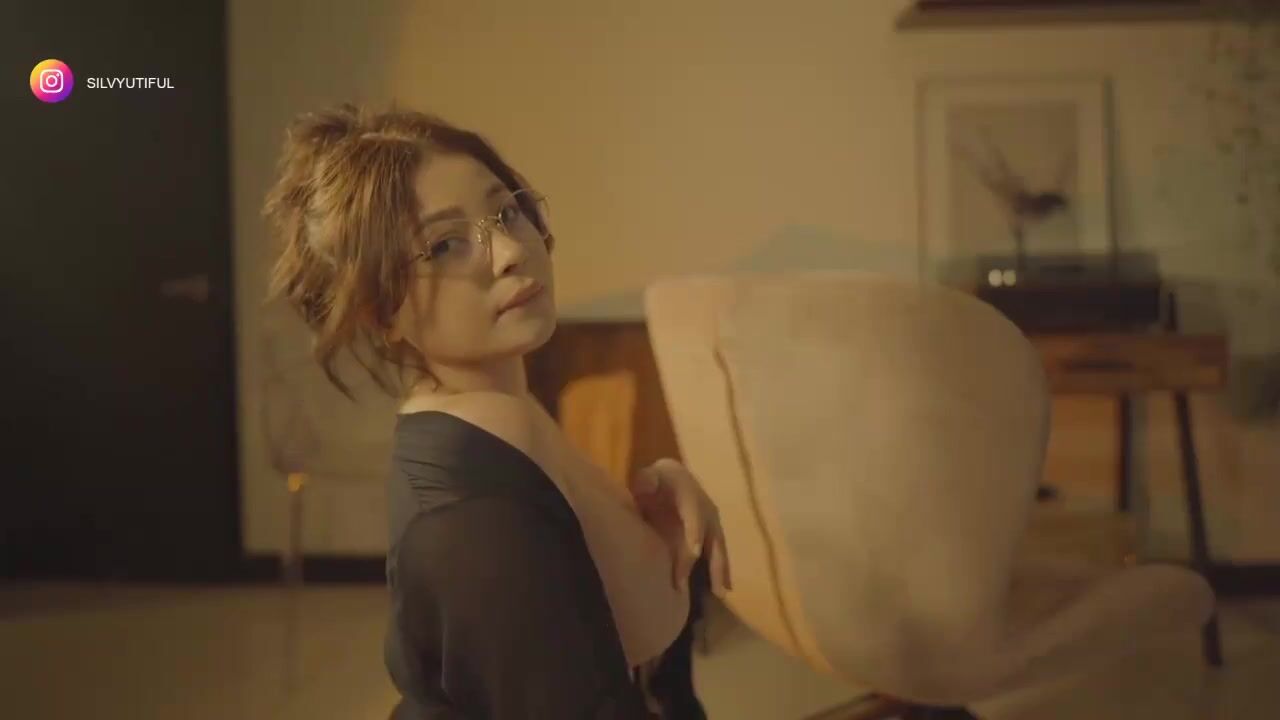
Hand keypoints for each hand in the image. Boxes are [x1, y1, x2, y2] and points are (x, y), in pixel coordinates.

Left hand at [630, 458, 731, 595]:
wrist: (671, 478)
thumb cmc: (658, 480)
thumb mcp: (650, 476)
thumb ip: (647, 481)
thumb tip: (646, 486)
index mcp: (691, 497)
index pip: (695, 516)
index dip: (695, 533)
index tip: (694, 552)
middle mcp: (707, 512)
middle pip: (713, 539)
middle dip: (714, 562)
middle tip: (714, 586)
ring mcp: (711, 525)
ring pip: (718, 550)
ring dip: (720, 571)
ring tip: (721, 594)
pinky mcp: (710, 535)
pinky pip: (716, 555)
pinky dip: (720, 572)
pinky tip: (722, 590)